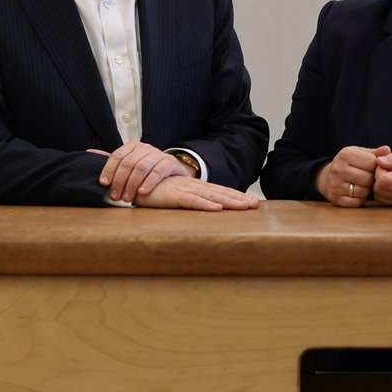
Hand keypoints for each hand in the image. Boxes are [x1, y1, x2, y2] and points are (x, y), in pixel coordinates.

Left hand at [93, 141, 189, 201]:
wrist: (172, 173)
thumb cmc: (147, 170)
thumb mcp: (129, 163)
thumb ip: (112, 160)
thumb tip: (88, 152)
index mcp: (133, 146)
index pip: (117, 156)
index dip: (109, 170)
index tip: (104, 184)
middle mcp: (145, 147)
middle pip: (128, 163)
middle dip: (120, 181)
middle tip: (115, 196)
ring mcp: (158, 154)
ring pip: (141, 167)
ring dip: (132, 184)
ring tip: (127, 198)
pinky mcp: (169, 162)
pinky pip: (157, 172)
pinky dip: (148, 183)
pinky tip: (142, 193)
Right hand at [134, 175, 259, 210]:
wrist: (135, 182)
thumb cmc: (155, 191)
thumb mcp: (176, 197)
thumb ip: (188, 201)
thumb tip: (202, 209)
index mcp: (195, 187)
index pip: (220, 192)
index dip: (236, 196)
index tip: (251, 202)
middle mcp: (194, 187)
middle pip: (221, 193)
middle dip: (239, 199)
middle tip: (255, 204)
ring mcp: (185, 191)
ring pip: (212, 197)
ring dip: (230, 202)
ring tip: (245, 206)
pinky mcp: (175, 196)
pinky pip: (193, 201)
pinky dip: (205, 205)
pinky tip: (217, 209)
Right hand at [314, 145, 390, 206]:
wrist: (327, 177)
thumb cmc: (348, 164)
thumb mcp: (359, 153)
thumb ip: (375, 153)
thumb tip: (387, 150)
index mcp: (345, 154)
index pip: (372, 162)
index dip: (377, 166)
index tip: (374, 167)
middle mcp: (338, 169)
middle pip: (368, 178)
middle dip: (372, 179)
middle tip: (369, 177)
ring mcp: (335, 185)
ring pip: (363, 191)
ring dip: (367, 190)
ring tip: (363, 184)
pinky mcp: (336, 199)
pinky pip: (357, 202)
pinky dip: (360, 199)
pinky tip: (357, 192)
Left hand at [373, 145, 391, 205]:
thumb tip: (379, 161)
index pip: (382, 180)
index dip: (380, 169)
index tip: (389, 162)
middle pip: (378, 190)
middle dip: (379, 177)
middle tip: (390, 167)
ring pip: (380, 197)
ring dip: (381, 184)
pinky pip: (386, 200)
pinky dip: (385, 190)